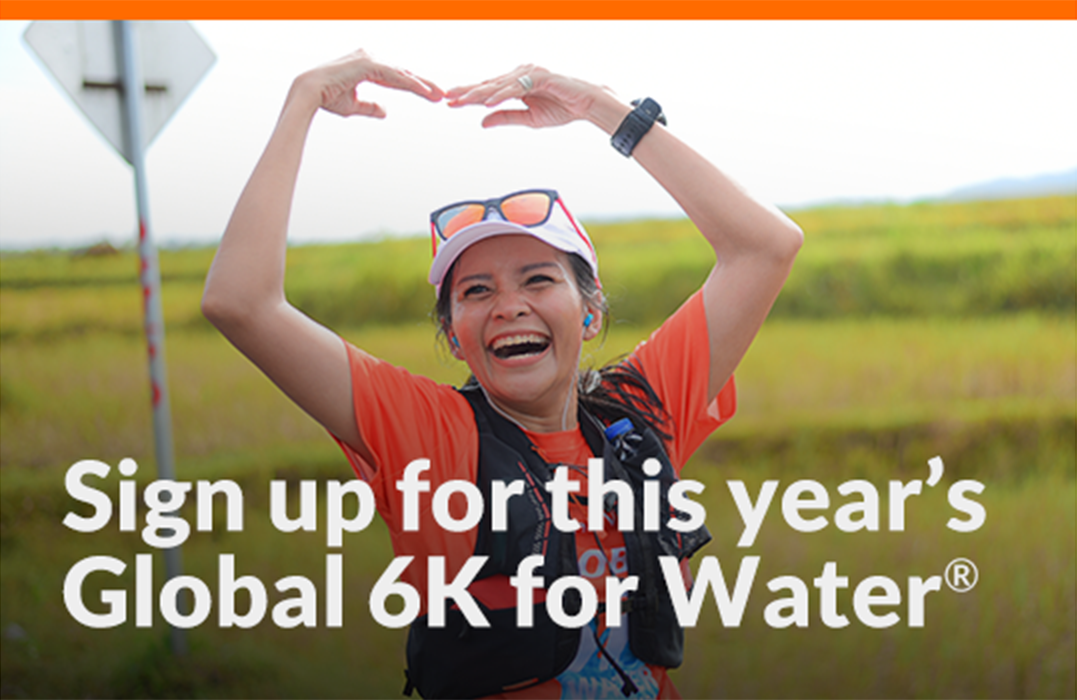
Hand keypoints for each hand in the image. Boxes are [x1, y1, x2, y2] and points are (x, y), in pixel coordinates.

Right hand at [296, 49, 442, 117]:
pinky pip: (393, 75)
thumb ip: (370, 107)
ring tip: (438, 94)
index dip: (413, 86)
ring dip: (421, 85)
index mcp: (366, 66)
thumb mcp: (353, 105)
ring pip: (401, 74)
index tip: (430, 95)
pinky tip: (423, 91)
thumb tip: (386, 111)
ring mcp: (368, 59)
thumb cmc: (327, 98)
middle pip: (402, 73)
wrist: (309, 94)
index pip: (396, 77)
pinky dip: (409, 83)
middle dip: (423, 85)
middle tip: (441, 94)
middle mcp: (369, 58)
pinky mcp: (367, 64)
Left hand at [445, 64, 619, 129]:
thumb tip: (481, 121)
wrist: (586, 105)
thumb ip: (505, 118)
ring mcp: (529, 73)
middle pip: (489, 85)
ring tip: (463, 101)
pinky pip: (517, 88)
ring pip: (499, 85)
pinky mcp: (540, 77)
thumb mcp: (529, 119)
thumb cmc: (561, 109)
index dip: (469, 96)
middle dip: (468, 92)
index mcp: (516, 84)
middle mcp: (520, 75)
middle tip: (447, 97)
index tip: (450, 102)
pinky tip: (487, 102)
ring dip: (480, 93)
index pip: (488, 90)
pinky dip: (501, 94)